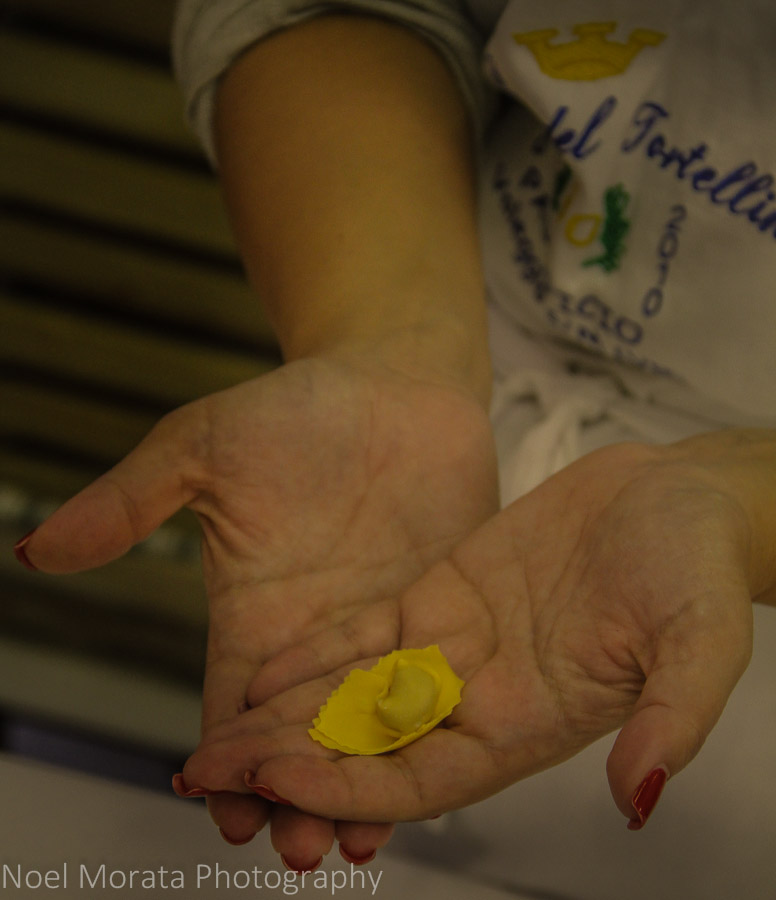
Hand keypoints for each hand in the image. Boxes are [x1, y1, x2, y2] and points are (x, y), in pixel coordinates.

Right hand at [17, 356, 498, 865]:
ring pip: (368, 728)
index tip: (219, 804)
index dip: (228, 757)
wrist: (394, 381)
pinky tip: (438, 772)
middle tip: (301, 847)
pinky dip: (429, 731)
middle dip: (297, 792)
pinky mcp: (445, 612)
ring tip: (360, 838)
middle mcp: (319, 634)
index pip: (234, 704)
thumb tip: (36, 550)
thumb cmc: (299, 406)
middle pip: (302, 735)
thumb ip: (130, 502)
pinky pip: (434, 686)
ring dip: (364, 782)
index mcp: (256, 610)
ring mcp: (384, 628)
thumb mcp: (202, 447)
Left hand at [181, 434, 767, 834]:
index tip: (275, 777)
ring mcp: (458, 645)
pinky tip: (264, 670)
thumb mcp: (698, 636)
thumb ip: (672, 713)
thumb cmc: (695, 565)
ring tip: (216, 732)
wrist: (677, 497)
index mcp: (530, 720)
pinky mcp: (445, 595)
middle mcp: (483, 694)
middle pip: (370, 747)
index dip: (347, 785)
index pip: (420, 777)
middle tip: (207, 770)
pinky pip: (368, 634)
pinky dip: (316, 655)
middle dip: (290, 761)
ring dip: (288, 716)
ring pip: (356, 694)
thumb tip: (644, 798)